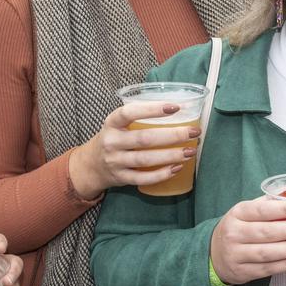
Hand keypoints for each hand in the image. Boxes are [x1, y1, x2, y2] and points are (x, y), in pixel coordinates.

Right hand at [69, 102, 199, 199]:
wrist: (91, 165)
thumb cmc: (114, 138)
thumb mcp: (118, 124)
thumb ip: (139, 117)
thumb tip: (180, 111)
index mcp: (112, 123)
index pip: (129, 113)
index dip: (152, 109)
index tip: (175, 107)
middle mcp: (111, 141)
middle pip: (144, 139)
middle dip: (173, 135)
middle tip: (194, 132)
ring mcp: (115, 161)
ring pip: (145, 159)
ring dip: (171, 155)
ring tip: (190, 151)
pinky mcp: (121, 178)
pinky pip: (143, 178)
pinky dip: (162, 174)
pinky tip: (177, 168)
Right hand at [209, 197, 285, 284]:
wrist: (215, 253)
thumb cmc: (240, 227)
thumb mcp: (253, 208)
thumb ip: (279, 196)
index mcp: (238, 212)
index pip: (263, 209)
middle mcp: (234, 233)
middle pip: (268, 231)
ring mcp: (236, 254)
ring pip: (269, 252)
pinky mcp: (242, 272)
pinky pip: (269, 269)